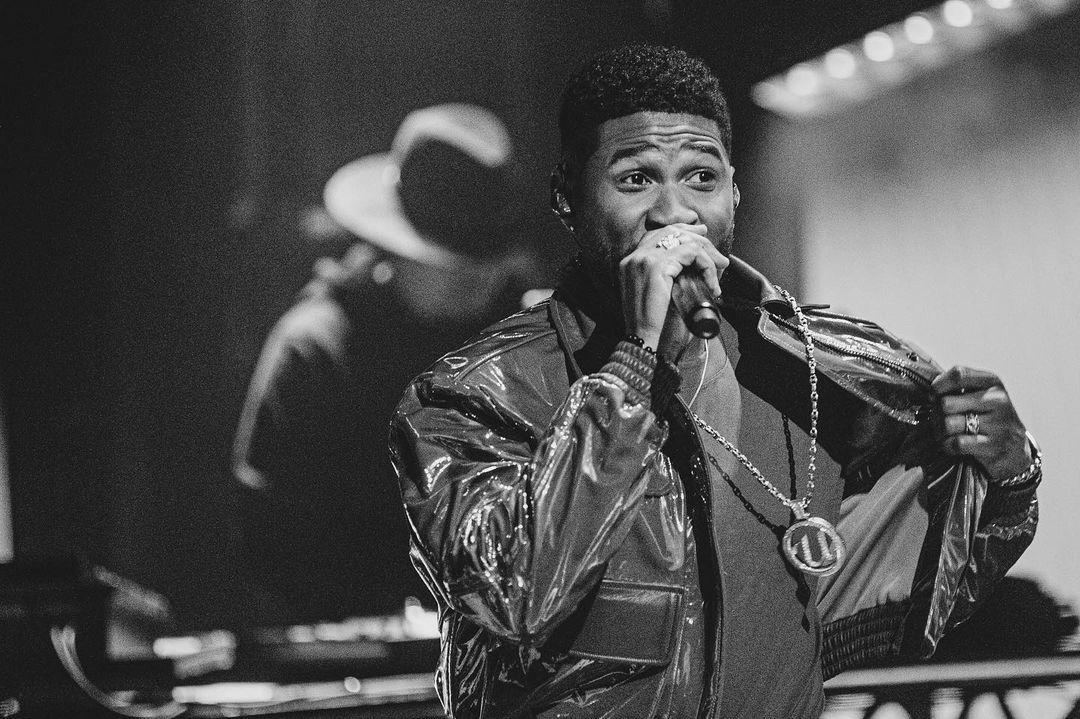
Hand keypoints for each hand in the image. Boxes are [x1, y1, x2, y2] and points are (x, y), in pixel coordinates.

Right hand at [619, 224, 727, 354]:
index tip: (700, 236)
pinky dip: (706, 264)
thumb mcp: (656, 296)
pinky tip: (711, 280)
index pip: (656, 235)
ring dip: (706, 252)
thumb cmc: (652, 325)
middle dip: (697, 237)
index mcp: (630, 263)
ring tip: (720, 266)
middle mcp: (634, 257)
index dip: (681, 232)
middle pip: (670, 231)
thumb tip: (692, 271)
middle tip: (716, 251)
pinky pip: (691, 253)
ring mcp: (643, 259)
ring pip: (683, 240)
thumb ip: (666, 279)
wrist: (642, 339)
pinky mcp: (657, 265)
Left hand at [932, 366, 1032, 483]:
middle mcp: (998, 400)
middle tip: (939, 420)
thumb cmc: (989, 418)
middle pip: (946, 403)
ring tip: (946, 433)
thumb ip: (957, 387)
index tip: (933, 396)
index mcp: (992, 383)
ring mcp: (998, 424)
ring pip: (949, 424)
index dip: (938, 386)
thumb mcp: (980, 395)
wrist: (1016, 449)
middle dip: (936, 414)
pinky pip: (956, 443)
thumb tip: (931, 390)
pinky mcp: (994, 446)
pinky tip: (953, 444)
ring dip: (940, 431)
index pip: (958, 374)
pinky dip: (948, 445)